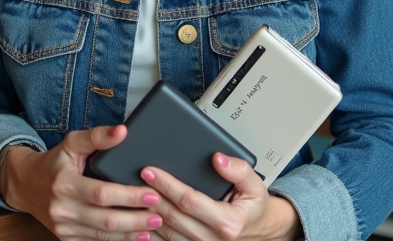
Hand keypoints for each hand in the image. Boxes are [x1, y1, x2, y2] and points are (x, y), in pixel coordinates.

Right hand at [0, 124, 165, 240]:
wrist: (26, 185)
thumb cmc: (54, 163)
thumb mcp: (71, 143)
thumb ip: (97, 136)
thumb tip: (122, 131)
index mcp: (64, 184)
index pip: (102, 193)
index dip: (129, 195)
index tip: (152, 193)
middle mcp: (62, 209)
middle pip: (105, 219)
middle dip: (135, 219)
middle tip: (160, 214)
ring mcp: (63, 228)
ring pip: (102, 236)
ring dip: (130, 234)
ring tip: (153, 228)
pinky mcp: (66, 239)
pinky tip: (135, 237)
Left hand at [140, 155, 300, 240]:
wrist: (259, 230)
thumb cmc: (253, 207)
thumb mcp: (255, 184)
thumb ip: (238, 170)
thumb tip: (218, 159)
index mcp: (228, 222)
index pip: (190, 201)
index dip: (168, 185)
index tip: (150, 171)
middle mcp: (213, 240)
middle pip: (173, 217)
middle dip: (152, 197)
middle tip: (135, 179)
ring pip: (167, 232)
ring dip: (148, 214)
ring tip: (134, 195)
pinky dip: (152, 232)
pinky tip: (140, 218)